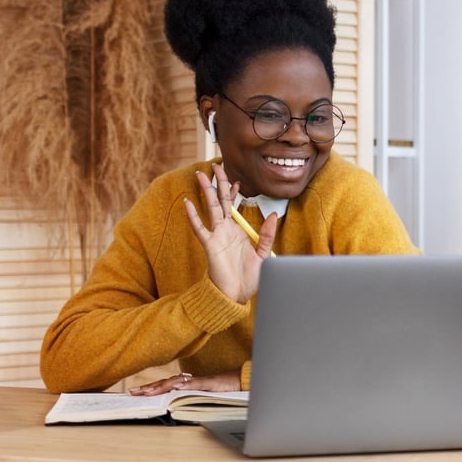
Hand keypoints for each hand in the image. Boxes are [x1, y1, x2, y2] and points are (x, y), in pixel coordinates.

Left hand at [128, 370, 240, 395]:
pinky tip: (176, 387)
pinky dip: (185, 385)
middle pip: (166, 383)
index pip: (165, 385)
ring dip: (162, 387)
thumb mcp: (203, 395)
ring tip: (148, 392)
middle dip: (148, 388)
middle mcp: (191, 380)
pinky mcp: (210, 382)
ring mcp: (199, 381)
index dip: (150, 388)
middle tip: (132, 392)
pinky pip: (196, 384)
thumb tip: (173, 403)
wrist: (241, 380)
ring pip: (177, 383)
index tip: (135, 392)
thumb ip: (189, 396)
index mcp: (187, 384)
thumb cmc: (223, 388)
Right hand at [184, 163, 276, 303]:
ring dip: (206, 191)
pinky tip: (188, 203)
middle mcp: (225, 230)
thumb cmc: (248, 278)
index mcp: (237, 230)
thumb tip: (273, 213)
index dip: (234, 191)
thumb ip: (267, 234)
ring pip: (210, 207)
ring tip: (200, 175)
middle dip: (219, 182)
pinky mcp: (209, 245)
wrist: (236, 297)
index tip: (234, 178)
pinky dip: (194, 216)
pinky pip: (200, 228)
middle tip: (215, 165)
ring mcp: (216, 236)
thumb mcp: (263, 254)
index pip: (234, 205)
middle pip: (221, 200)